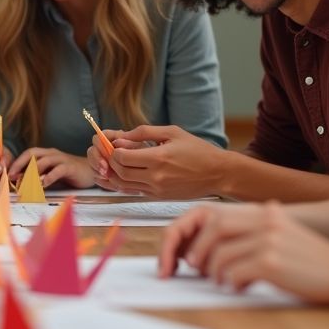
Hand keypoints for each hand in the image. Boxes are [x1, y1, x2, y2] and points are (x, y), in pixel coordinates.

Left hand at [8, 147, 95, 188]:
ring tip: (25, 182)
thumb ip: (38, 176)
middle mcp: (52, 154)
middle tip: (13, 176)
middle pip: (33, 154)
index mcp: (46, 154)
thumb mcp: (50, 173)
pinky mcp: (70, 167)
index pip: (28, 154)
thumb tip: (21, 182)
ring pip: (44, 161)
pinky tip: (44, 184)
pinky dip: (50, 176)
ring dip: (33, 171)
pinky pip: (58, 170)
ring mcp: (62, 159)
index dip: (17, 162)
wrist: (91, 171)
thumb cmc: (69, 173)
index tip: (8, 174)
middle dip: (20, 164)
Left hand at [90, 124, 226, 198]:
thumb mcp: (172, 132)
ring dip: (116, 174)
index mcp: (159, 158)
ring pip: (125, 185)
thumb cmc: (197, 150)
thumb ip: (144, 132)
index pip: (122, 158)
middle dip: (111, 162)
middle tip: (111, 153)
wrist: (218, 173)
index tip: (115, 144)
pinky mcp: (160, 197)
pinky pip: (135, 191)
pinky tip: (127, 172)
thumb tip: (121, 136)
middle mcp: (156, 176)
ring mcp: (157, 189)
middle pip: (120, 172)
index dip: (114, 150)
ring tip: (116, 163)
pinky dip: (126, 183)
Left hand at [159, 201, 328, 302]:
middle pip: (213, 228)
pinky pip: (235, 272)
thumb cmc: (312, 258)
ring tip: (220, 280)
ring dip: (214, 270)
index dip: (196, 233)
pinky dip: (231, 282)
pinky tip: (238, 287)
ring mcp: (268, 240)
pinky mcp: (271, 262)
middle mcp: (264, 221)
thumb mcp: (285, 231)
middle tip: (194, 267)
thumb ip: (258, 228)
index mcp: (264, 212)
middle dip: (197, 249)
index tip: (188, 251)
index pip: (216, 215)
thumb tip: (225, 238)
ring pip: (221, 253)